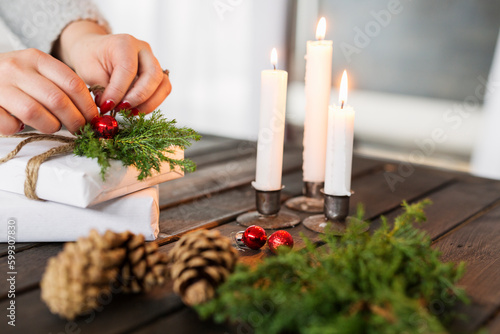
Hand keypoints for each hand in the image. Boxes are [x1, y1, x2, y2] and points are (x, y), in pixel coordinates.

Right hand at [0, 49, 97, 134]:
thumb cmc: (14, 79)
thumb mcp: (37, 72)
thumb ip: (61, 85)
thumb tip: (92, 112)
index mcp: (36, 58)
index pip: (73, 83)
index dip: (88, 105)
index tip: (94, 119)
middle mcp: (17, 68)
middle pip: (58, 100)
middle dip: (75, 120)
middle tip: (79, 130)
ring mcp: (0, 85)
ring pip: (36, 113)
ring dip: (50, 126)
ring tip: (50, 127)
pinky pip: (10, 124)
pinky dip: (19, 129)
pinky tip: (20, 125)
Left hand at [56, 21, 170, 113]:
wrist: (95, 51)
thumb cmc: (90, 58)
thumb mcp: (88, 69)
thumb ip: (101, 87)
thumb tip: (111, 106)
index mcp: (125, 43)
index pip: (128, 69)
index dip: (118, 91)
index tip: (107, 106)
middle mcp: (144, 50)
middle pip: (153, 75)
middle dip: (138, 97)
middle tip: (121, 109)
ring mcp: (154, 62)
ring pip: (164, 85)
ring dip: (149, 103)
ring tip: (130, 112)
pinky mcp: (157, 75)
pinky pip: (163, 91)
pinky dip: (152, 103)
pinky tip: (135, 109)